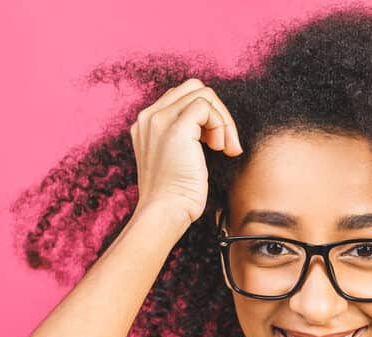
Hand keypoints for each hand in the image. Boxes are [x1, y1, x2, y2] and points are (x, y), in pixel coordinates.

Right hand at [129, 78, 243, 225]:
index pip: (182, 98)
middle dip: (217, 112)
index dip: (206, 116)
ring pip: (203, 95)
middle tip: (225, 143)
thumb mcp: (177, 160)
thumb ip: (186, 138)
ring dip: (222, 121)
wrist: (164, 212)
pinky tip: (221, 148)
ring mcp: (160, 119)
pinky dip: (221, 124)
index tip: (215, 143)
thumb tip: (212, 128)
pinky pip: (206, 106)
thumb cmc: (175, 196)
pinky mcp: (176, 127)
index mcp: (146, 124)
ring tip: (224, 148)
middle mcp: (148, 117)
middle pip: (193, 89)